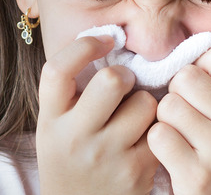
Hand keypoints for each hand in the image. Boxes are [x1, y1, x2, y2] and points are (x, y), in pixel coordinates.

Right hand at [36, 36, 159, 194]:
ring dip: (147, 103)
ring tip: (136, 117)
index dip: (84, 46)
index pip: (57, 69)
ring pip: (146, 102)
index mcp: (50, 121)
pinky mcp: (136, 172)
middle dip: (126, 75)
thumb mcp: (57, 128)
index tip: (104, 40)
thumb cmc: (72, 160)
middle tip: (125, 84)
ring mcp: (106, 156)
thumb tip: (109, 38)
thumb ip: (74, 92)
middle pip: (112, 80)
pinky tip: (146, 139)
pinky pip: (161, 129)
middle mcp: (74, 138)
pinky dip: (158, 128)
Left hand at [147, 45, 210, 193]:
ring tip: (182, 137)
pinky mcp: (197, 175)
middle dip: (177, 93)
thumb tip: (193, 45)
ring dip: (166, 120)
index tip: (201, 90)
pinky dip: (158, 144)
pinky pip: (158, 135)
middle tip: (186, 115)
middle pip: (186, 76)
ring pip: (168, 105)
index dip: (200, 68)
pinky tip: (173, 155)